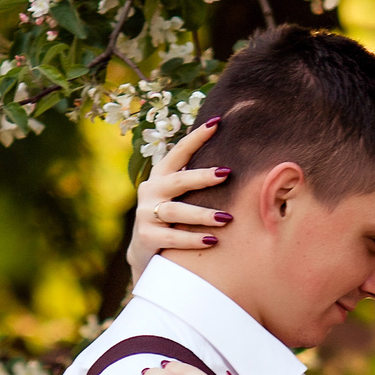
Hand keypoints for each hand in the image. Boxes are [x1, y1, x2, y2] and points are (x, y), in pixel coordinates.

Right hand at [125, 118, 233, 284]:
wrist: (145, 251)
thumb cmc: (172, 217)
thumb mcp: (179, 195)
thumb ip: (194, 178)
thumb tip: (229, 156)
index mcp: (160, 175)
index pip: (179, 152)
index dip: (196, 138)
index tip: (216, 123)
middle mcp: (150, 190)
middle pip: (177, 181)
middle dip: (202, 177)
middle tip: (226, 174)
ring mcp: (146, 214)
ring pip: (176, 211)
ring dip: (202, 214)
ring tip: (226, 218)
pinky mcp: (146, 236)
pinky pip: (172, 237)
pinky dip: (193, 239)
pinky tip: (212, 240)